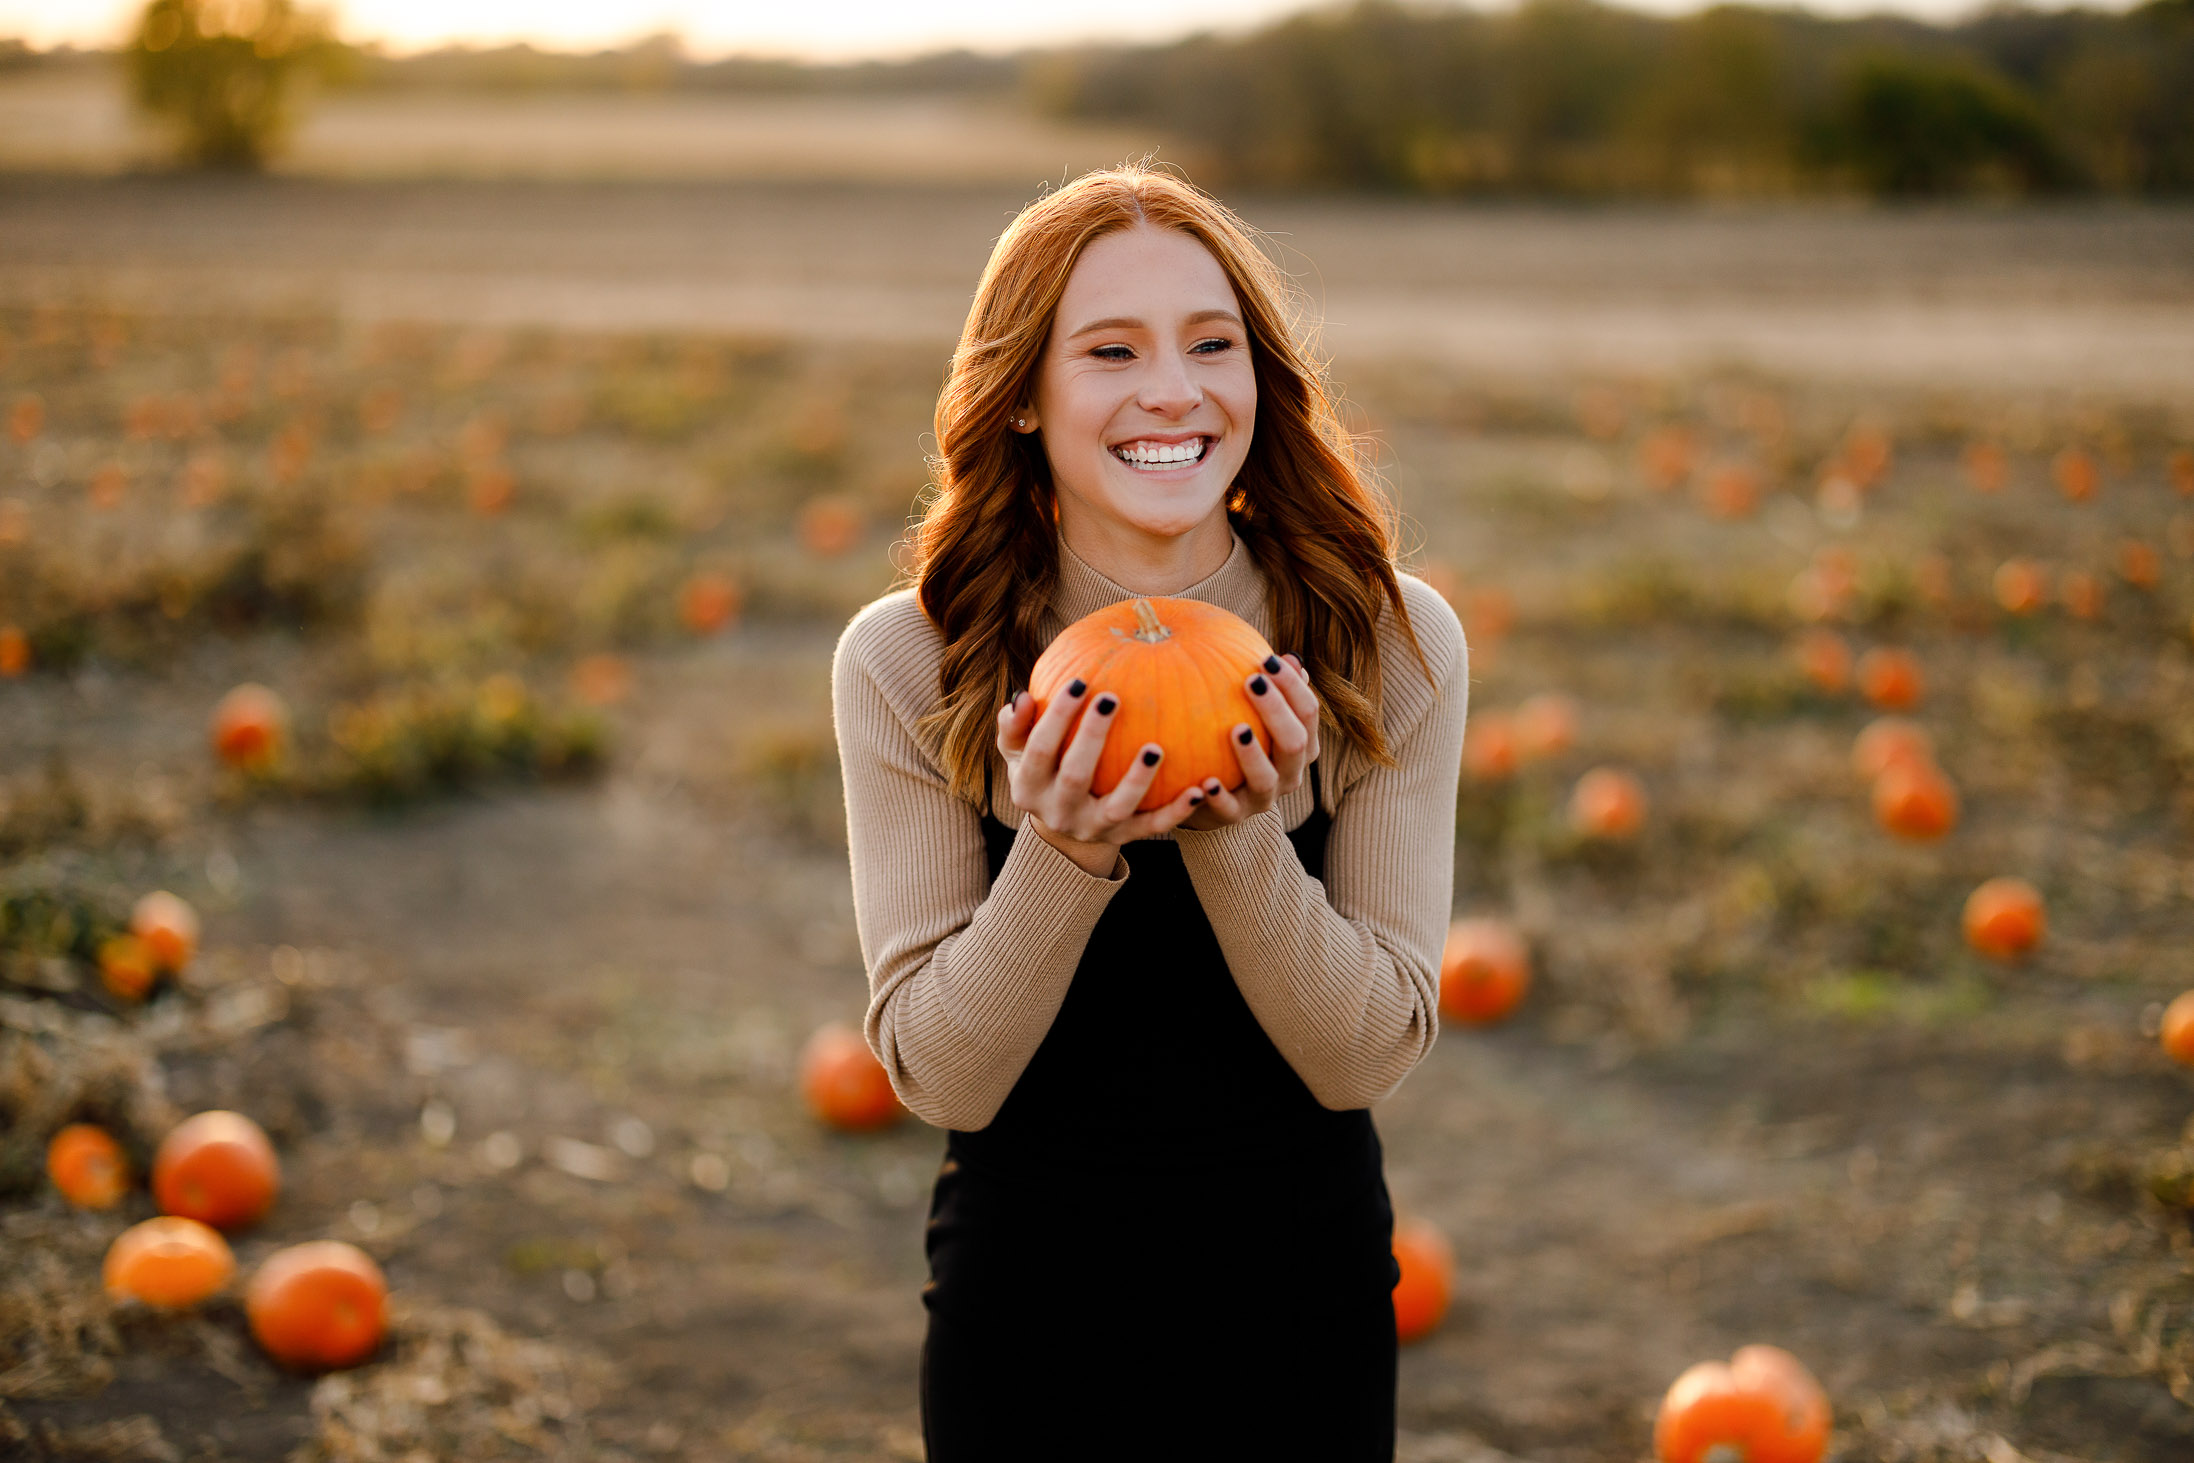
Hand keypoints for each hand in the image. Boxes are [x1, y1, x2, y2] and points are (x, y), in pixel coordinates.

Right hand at [997, 678, 1206, 874]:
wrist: (1062, 825)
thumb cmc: (1043, 767)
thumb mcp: (1019, 749)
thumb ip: (1015, 724)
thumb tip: (1022, 697)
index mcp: (1027, 787)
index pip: (1038, 750)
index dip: (1057, 717)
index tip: (1079, 681)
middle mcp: (1057, 813)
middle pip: (1074, 776)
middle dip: (1092, 738)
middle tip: (1111, 698)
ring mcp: (1092, 829)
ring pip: (1116, 809)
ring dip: (1136, 781)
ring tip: (1156, 748)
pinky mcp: (1123, 839)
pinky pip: (1152, 827)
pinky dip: (1177, 812)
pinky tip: (1199, 789)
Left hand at [1179, 653, 1319, 830]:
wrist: (1213, 796)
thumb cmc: (1234, 741)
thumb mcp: (1252, 712)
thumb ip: (1270, 687)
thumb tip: (1289, 656)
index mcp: (1301, 745)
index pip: (1308, 712)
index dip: (1293, 686)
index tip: (1268, 660)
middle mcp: (1290, 773)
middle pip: (1294, 743)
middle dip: (1276, 712)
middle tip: (1252, 682)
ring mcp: (1264, 798)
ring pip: (1266, 779)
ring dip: (1252, 755)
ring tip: (1236, 729)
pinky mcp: (1235, 816)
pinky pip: (1229, 810)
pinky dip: (1219, 797)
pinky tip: (1205, 782)